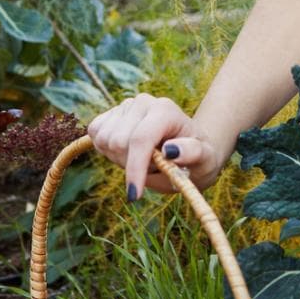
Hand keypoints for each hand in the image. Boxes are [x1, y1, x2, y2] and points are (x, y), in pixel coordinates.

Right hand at [87, 93, 229, 197]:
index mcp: (165, 110)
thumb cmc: (198, 156)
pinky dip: (106, 151)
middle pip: (118, 142)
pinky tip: (127, 153)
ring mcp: (125, 106)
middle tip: (153, 167)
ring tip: (142, 159)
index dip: (135, 168)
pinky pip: (94, 134)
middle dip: (132, 165)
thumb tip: (172, 150)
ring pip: (104, 140)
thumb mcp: (205, 159)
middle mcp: (143, 103)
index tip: (135, 196)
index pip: (140, 139)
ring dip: (120, 159)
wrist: (189, 147)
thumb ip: (192, 153)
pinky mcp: (111, 113)